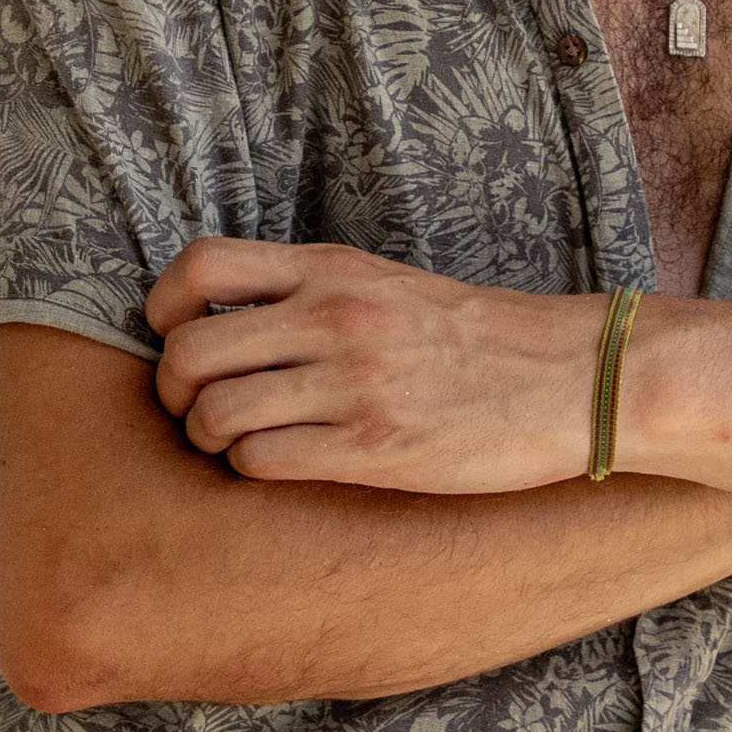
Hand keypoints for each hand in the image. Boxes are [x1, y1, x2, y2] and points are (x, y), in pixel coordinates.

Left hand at [143, 238, 600, 492]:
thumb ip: (310, 289)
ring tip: (230, 441)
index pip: (202, 265)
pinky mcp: (372, 448)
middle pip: (190, 350)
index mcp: (331, 269)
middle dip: (172, 388)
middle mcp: (332, 318)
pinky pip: (263, 460)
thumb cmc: (473, 335)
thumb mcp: (384, 282)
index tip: (171, 334)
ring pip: (216, 413)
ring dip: (207, 436)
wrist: (567, 377)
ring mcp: (351, 384)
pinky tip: (274, 464)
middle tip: (192, 405)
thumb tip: (226, 313)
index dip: (163, 306)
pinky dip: (249, 467)